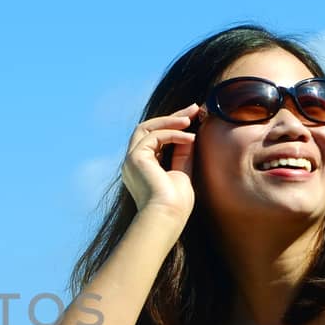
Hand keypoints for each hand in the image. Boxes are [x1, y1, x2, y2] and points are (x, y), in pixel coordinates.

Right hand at [120, 103, 199, 223]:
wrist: (167, 217)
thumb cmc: (176, 204)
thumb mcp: (182, 173)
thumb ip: (182, 154)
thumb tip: (189, 135)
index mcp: (142, 168)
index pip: (154, 138)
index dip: (173, 125)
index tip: (193, 117)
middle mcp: (133, 162)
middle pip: (148, 128)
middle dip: (172, 116)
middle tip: (193, 108)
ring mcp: (131, 160)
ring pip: (147, 127)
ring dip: (171, 120)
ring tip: (191, 118)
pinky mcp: (135, 158)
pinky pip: (154, 136)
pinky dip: (173, 134)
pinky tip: (189, 138)